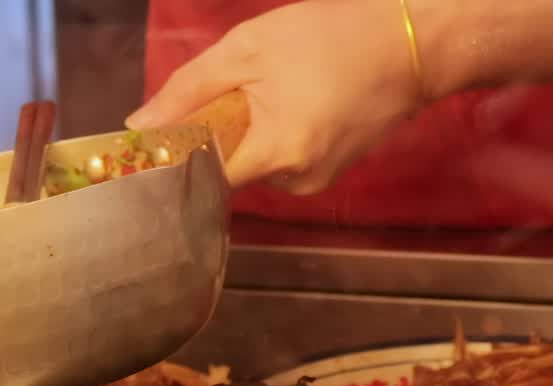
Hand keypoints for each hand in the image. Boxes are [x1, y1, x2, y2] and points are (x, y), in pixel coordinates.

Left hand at [126, 0, 421, 193]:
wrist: (414, 42)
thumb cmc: (332, 36)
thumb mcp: (249, 49)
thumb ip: (189, 89)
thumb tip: (139, 126)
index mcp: (277, 153)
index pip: (204, 178)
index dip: (179, 157)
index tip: (162, 136)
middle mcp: (298, 181)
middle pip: (232, 172)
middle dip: (222, 135)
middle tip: (235, 89)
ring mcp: (320, 179)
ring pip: (260, 165)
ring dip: (251, 133)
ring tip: (275, 88)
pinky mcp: (334, 170)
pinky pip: (286, 159)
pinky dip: (278, 134)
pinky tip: (297, 98)